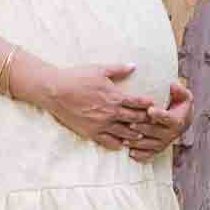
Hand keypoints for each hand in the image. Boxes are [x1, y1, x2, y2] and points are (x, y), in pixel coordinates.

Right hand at [13, 56, 153, 149]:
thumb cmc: (77, 77)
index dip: (148, 104)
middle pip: (135, 119)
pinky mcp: (91, 132)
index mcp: (115, 96)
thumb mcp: (99, 69)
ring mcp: (101, 124)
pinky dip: (118, 144)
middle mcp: (111, 113)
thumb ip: (118, 69)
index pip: (138, 103)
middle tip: (153, 123)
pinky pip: (108, 142)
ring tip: (142, 136)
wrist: (55, 90)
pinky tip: (122, 144)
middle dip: (145, 121)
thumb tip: (133, 65)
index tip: (154, 105)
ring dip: (135, 134)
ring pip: (125, 133)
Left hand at [128, 79, 193, 161]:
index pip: (168, 118)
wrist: (183, 120)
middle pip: (156, 133)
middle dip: (143, 129)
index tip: (150, 110)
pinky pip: (149, 154)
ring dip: (138, 143)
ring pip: (151, 145)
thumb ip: (179, 90)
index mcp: (177, 120)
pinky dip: (140, 155)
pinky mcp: (158, 149)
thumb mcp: (183, 95)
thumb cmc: (180, 105)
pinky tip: (130, 153)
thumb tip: (172, 85)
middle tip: (130, 124)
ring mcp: (164, 143)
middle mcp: (171, 134)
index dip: (159, 115)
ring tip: (125, 140)